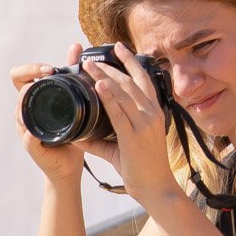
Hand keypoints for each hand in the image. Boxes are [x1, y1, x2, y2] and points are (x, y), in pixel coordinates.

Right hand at [13, 43, 85, 183]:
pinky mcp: (32, 147)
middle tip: (48, 72)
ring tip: (43, 91)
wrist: (71, 167)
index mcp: (33, 101)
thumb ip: (72, 74)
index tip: (51, 67)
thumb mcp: (76, 101)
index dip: (31, 68)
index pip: (19, 75)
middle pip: (16, 86)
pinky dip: (32, 132)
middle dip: (29, 74)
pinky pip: (28, 136)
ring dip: (29, 99)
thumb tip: (76, 45)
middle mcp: (25, 113)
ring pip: (20, 109)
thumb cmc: (73, 133)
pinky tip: (38, 127)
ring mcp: (26, 130)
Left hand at [82, 42, 182, 206]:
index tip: (118, 47)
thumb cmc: (142, 169)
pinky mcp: (135, 136)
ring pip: (124, 92)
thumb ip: (100, 140)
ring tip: (87, 65)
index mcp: (153, 113)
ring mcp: (145, 124)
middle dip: (110, 66)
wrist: (156, 189)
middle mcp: (151, 114)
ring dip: (104, 75)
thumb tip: (79, 135)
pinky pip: (119, 112)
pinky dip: (108, 96)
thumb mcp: (121, 148)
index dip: (131, 61)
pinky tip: (98, 84)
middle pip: (131, 81)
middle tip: (91, 56)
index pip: (143, 80)